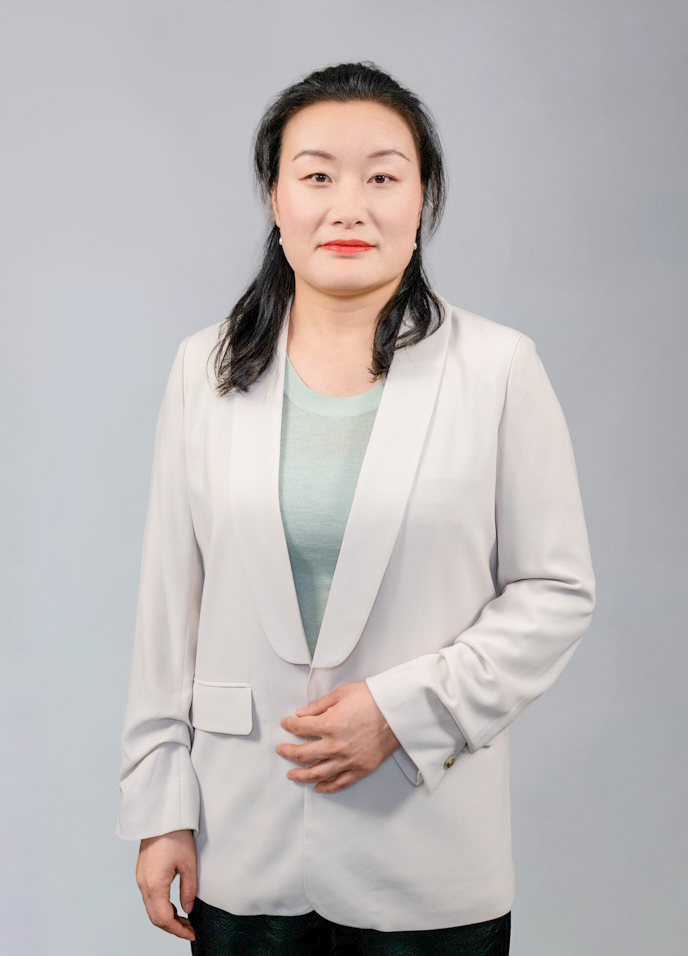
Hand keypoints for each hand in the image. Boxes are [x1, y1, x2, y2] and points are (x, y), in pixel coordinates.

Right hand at [135, 829, 196, 941]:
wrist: (161, 815)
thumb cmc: (175, 835)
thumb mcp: (189, 864)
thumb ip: (189, 889)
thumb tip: (188, 909)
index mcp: (154, 884)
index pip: (164, 919)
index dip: (178, 930)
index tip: (191, 933)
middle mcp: (143, 884)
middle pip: (155, 917)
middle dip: (172, 927)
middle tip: (189, 928)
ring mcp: (140, 878)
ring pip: (151, 908)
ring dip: (166, 917)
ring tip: (184, 918)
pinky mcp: (142, 873)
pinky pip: (149, 897)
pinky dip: (160, 906)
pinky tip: (173, 904)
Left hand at [275, 681, 400, 792]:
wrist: (398, 710)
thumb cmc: (372, 698)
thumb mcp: (341, 693)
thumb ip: (318, 706)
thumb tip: (301, 714)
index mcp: (329, 724)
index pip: (300, 728)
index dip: (289, 725)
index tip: (286, 724)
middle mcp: (335, 745)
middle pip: (303, 754)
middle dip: (288, 752)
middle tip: (281, 750)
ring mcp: (348, 760)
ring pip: (317, 773)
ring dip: (301, 775)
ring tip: (291, 774)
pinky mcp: (361, 768)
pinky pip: (340, 782)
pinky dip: (326, 787)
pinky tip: (318, 787)